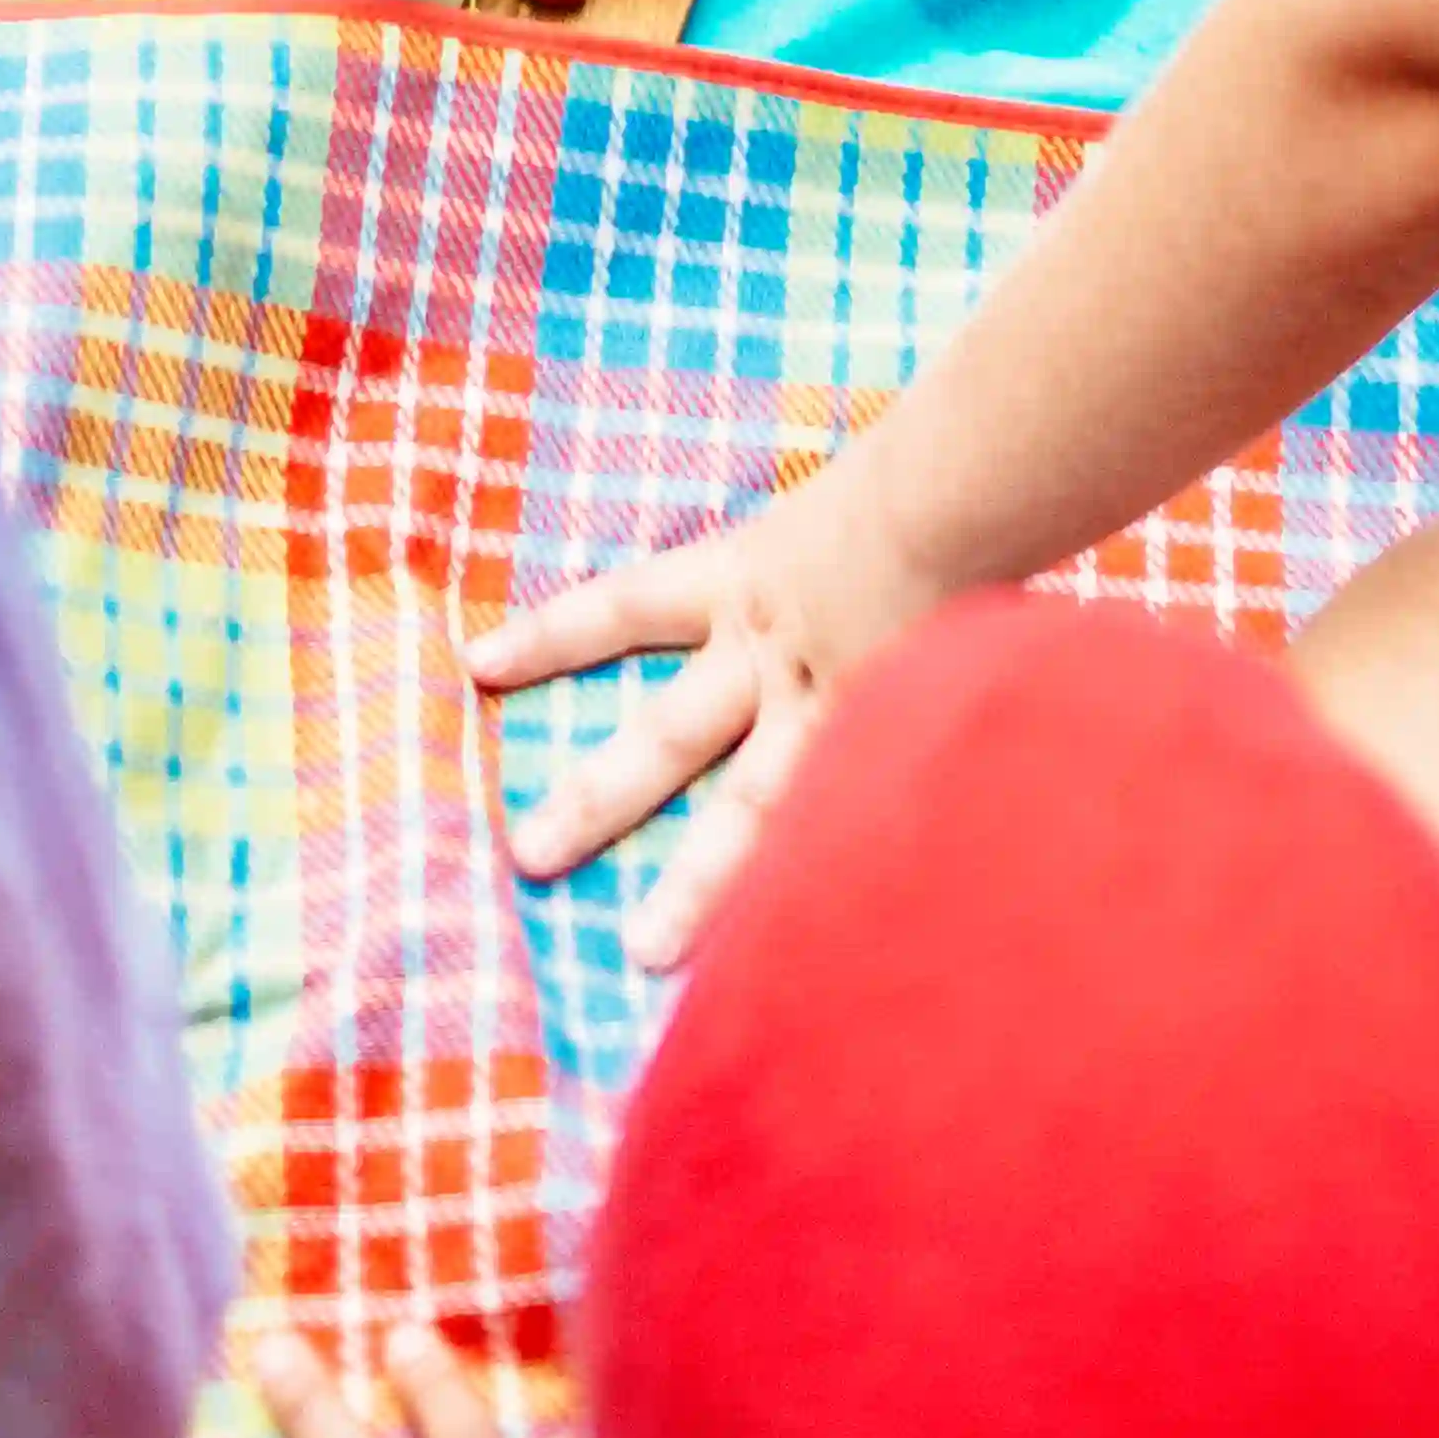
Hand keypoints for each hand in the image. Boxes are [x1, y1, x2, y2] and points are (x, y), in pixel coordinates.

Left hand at [464, 441, 940, 975]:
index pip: (622, 606)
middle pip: (666, 734)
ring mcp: (827, 710)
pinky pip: (841, 831)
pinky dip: (822, 890)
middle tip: (526, 856)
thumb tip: (774, 590)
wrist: (962, 490)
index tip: (476, 663)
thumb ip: (800, 557)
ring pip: (749, 810)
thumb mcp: (826, 514)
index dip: (549, 634)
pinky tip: (791, 956)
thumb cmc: (909, 481)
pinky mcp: (886, 748)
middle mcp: (767, 654)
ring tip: (642, 954)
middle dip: (596, 797)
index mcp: (744, 578)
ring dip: (696, 885)